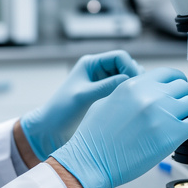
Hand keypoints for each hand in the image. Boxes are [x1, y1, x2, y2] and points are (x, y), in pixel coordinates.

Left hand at [20, 51, 141, 160]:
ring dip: (132, 87)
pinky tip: (130, 108)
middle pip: (126, 67)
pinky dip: (128, 96)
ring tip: (134, 101)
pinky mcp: (105, 97)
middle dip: (134, 77)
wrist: (51, 130)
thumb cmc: (61, 110)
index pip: (120, 57)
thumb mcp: (84, 96)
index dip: (130, 67)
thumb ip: (106, 86)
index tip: (135, 84)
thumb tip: (130, 80)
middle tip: (137, 94)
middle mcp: (98, 71)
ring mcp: (102, 84)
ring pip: (127, 80)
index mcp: (91, 63)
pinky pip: (123, 92)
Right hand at [51, 67, 187, 187]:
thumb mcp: (108, 100)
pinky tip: (183, 131)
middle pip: (183, 87)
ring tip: (177, 122)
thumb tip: (148, 90)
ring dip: (187, 112)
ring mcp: (163, 115)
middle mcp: (151, 96)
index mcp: (135, 84)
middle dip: (180, 98)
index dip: (174, 82)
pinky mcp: (172, 135)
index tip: (174, 91)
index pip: (169, 73)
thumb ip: (131, 92)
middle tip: (175, 110)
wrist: (92, 161)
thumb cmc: (95, 136)